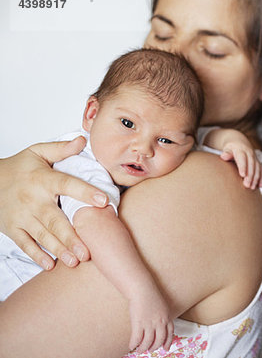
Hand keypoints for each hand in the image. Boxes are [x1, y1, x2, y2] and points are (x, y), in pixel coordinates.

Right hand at [0, 137, 107, 269]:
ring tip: (75, 261)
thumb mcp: (37, 152)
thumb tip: (84, 140)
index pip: (67, 185)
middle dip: (72, 237)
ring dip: (59, 249)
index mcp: (43, 179)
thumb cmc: (18, 168)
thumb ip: (61, 148)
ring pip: (43, 235)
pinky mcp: (12, 228)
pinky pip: (25, 244)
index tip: (104, 201)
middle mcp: (33, 200)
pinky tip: (50, 264)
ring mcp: (22, 216)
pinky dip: (36, 255)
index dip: (85, 192)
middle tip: (88, 252)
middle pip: (55, 220)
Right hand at [128, 288, 173, 352]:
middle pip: (159, 340)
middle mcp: (160, 322)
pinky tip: (131, 346)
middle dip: (155, 347)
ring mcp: (149, 323)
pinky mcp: (138, 323)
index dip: (168, 342)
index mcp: (166, 317)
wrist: (142, 288)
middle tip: (150, 349)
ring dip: (143, 348)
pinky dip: (134, 344)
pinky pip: (137, 339)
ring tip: (140, 350)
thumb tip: (159, 323)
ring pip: (148, 342)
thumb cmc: (150, 294)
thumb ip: (162, 314)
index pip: (170, 333)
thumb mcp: (162, 305)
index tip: (165, 348)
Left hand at [220, 142, 261, 188]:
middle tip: (247, 185)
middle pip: (251, 165)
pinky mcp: (258, 162)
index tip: (242, 175)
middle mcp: (250, 154)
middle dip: (250, 175)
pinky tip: (260, 186)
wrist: (240, 141)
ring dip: (256, 178)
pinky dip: (261, 178)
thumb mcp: (228, 148)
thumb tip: (224, 156)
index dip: (243, 166)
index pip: (242, 158)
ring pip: (257, 168)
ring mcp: (255, 158)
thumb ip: (227, 153)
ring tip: (252, 187)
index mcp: (241, 150)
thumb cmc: (231, 147)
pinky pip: (261, 170)